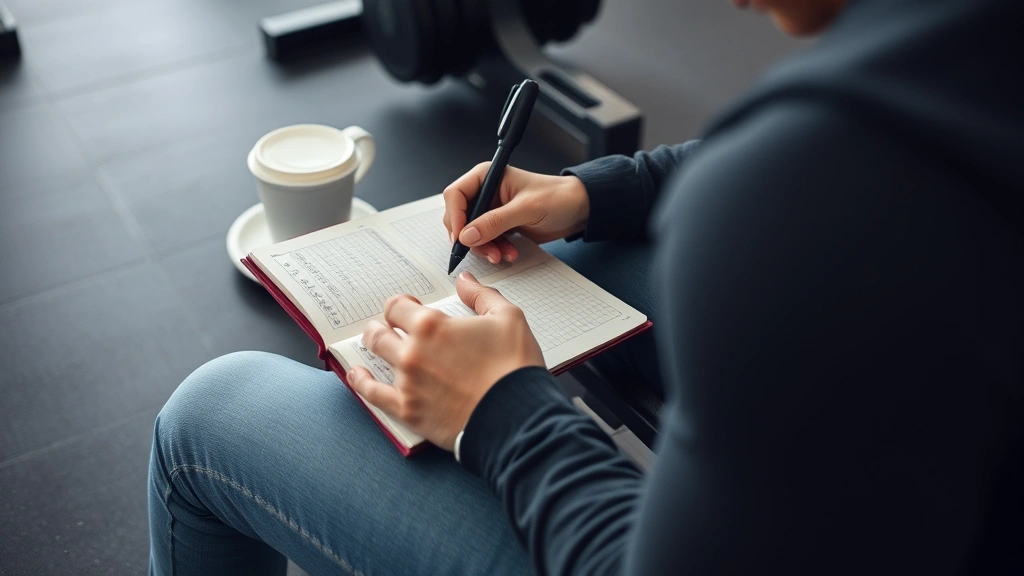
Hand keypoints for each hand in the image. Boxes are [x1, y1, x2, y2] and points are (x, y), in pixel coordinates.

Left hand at [347, 272, 544, 450]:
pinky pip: (373, 394)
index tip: (408, 309)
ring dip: (375, 348)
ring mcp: (407, 383)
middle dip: (382, 326)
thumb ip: (481, 295)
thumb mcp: (508, 318)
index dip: (401, 306)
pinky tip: (357, 375)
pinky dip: (361, 382)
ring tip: (376, 344)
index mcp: (431, 326)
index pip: (396, 307)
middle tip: (388, 327)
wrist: (516, 416)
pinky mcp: (409, 411)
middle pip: (379, 332)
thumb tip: (465, 281)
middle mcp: (412, 352)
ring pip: (375, 358)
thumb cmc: (514, 367)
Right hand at [442, 163, 589, 263]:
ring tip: (502, 255)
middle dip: (471, 237)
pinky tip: (509, 253)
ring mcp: (492, 210)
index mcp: (487, 176)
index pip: (456, 194)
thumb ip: (495, 222)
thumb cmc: (557, 198)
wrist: (579, 210)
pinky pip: (486, 241)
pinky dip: (494, 250)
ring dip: (484, 248)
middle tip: (487, 251)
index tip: (462, 237)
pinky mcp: (500, 225)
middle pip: (460, 217)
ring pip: (472, 233)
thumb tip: (467, 235)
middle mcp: (486, 192)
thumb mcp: (526, 209)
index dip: (455, 216)